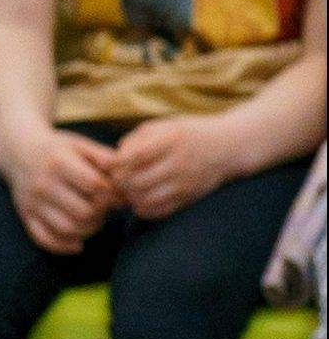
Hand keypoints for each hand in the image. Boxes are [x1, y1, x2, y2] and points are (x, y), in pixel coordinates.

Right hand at [0, 123, 120, 255]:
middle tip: (105, 207)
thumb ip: (105, 158)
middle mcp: (43, 185)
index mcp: (59, 163)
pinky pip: (44, 239)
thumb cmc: (57, 149)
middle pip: (83, 211)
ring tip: (94, 220)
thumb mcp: (80, 144)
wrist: (18, 152)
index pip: (94, 185)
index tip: (117, 193)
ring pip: (67, 229)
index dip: (112, 192)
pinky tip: (78, 243)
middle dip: (101, 213)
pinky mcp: (26, 216)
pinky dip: (64, 246)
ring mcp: (33, 203)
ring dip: (88, 230)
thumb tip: (127, 180)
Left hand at [108, 116, 246, 221]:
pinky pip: (158, 211)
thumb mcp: (163, 126)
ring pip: (144, 199)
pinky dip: (143, 208)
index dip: (116, 163)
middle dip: (119, 182)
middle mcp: (179, 162)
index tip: (111, 163)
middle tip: (117, 179)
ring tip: (129, 189)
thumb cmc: (188, 134)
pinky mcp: (189, 198)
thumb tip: (109, 161)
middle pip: (135, 181)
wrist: (229, 147)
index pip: (134, 157)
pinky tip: (142, 198)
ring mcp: (185, 183)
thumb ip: (134, 140)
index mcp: (171, 140)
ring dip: (129, 197)